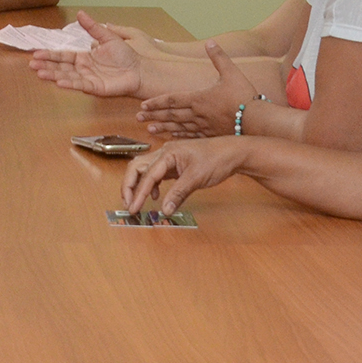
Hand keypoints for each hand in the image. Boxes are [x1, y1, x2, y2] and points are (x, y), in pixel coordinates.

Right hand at [28, 12, 143, 96]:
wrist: (139, 69)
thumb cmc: (126, 55)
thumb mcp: (108, 37)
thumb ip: (93, 27)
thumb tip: (80, 13)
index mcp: (84, 57)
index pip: (63, 56)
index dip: (50, 55)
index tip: (36, 53)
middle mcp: (84, 68)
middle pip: (61, 67)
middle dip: (46, 66)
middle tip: (32, 65)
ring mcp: (88, 79)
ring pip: (67, 76)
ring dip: (53, 75)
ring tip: (40, 73)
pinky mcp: (96, 88)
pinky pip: (81, 85)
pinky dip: (70, 84)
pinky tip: (59, 82)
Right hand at [119, 136, 253, 213]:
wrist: (233, 152)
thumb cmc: (217, 159)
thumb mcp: (196, 178)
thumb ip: (178, 194)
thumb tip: (164, 210)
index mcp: (168, 153)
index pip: (147, 175)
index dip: (138, 193)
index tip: (133, 208)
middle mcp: (165, 153)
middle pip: (137, 167)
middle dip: (129, 186)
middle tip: (128, 204)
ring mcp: (169, 158)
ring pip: (145, 170)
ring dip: (138, 186)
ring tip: (137, 203)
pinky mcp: (175, 164)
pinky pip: (156, 173)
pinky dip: (151, 185)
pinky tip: (156, 196)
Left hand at [136, 41, 260, 137]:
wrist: (257, 120)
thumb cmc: (244, 96)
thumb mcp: (231, 72)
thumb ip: (218, 57)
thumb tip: (210, 42)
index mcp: (199, 98)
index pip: (172, 99)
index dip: (156, 102)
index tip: (143, 105)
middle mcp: (197, 113)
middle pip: (170, 114)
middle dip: (154, 116)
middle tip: (138, 118)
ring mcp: (203, 126)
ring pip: (178, 127)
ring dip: (163, 128)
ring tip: (149, 130)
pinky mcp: (211, 135)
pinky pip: (191, 136)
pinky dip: (180, 137)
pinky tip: (172, 138)